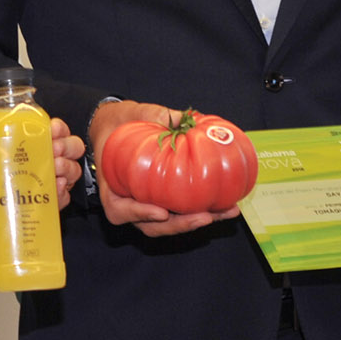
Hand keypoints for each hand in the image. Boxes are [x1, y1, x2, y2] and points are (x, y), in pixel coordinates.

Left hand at [0, 121, 86, 250]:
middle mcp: (35, 161)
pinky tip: (56, 188)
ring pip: (69, 171)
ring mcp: (40, 183)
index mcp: (19, 144)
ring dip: (68, 167)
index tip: (54, 130)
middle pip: (66, 148)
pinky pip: (61, 199)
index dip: (57, 128)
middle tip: (56, 150)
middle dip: (68, 146)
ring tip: (56, 168)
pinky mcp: (40, 206)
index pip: (47, 130)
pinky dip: (63, 193)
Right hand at [88, 100, 241, 237]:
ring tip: (226, 212)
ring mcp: (148, 205)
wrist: (120, 127)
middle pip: (151, 225)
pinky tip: (228, 206)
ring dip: (198, 222)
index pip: (119, 211)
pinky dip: (204, 212)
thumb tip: (180, 118)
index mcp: (112, 187)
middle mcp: (129, 202)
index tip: (161, 212)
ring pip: (169, 224)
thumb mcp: (131, 113)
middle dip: (180, 225)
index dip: (139, 214)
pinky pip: (181, 212)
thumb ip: (152, 115)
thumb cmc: (120, 123)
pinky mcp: (165, 201)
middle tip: (204, 217)